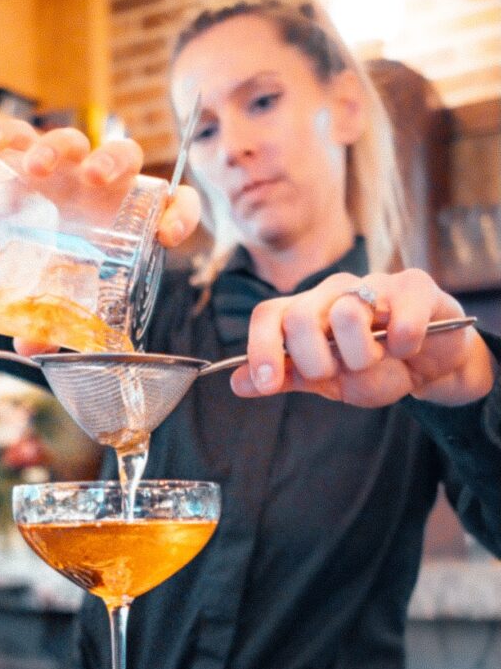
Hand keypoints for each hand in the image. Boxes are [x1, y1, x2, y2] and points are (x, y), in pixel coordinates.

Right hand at [0, 120, 200, 355]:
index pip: (174, 202)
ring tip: (37, 169)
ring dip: (59, 147)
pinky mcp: (27, 154)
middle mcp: (102, 187)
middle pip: (124, 155)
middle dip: (112, 162)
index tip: (167, 235)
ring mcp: (65, 167)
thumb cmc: (53, 272)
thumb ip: (52, 325)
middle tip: (93, 179)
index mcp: (128, 218)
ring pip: (75, 140)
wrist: (12, 242)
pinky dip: (11, 136)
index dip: (180, 213)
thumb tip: (29, 350)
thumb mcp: (60, 300)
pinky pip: (22, 135)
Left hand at [230, 268, 495, 407]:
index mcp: (306, 313)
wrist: (430, 366)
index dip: (261, 348)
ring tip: (378, 361)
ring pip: (346, 313)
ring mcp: (373, 284)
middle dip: (315, 361)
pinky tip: (409, 349)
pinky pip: (400, 316)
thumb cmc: (376, 368)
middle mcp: (333, 292)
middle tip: (337, 375)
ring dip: (360, 355)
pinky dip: (403, 344)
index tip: (266, 384)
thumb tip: (237, 383)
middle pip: (300, 317)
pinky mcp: (414, 287)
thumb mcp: (328, 381)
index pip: (268, 315)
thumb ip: (287, 377)